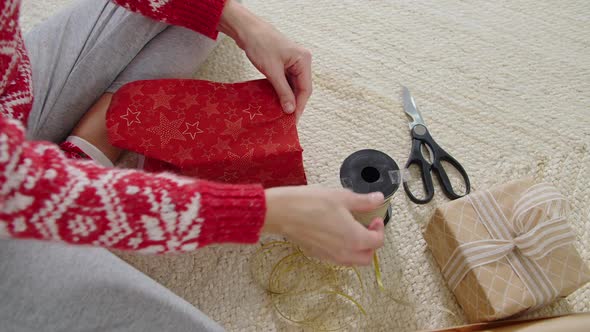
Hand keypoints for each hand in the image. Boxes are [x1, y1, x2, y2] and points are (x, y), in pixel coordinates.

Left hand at [219, 0, 311, 120]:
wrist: (246, 29)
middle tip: (286, 120)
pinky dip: (282, 91)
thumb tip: (290, 110)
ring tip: (281, 114)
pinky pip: (286, 81)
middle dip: (294, 104)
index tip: (292, 120)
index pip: (306, 89)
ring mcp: (293, 62)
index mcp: (304, 60)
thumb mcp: (272, 71)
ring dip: (287, 99)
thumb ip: (283, 91)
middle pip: (301, 88)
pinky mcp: (284, 64)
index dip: (299, 106)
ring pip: (293, 86)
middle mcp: (302, 61)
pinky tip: (276, 101)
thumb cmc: (260, 45)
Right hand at [263, 186, 385, 265]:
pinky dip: (342, 250)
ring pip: (351, 261)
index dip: (379, 229)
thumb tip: (378, 199)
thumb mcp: (342, 197)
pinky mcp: (316, 254)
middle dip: (371, 244)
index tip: (374, 218)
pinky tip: (335, 233)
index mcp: (354, 238)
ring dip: (358, 249)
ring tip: (352, 230)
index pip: (377, 241)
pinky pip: (336, 259)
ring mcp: (329, 256)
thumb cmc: (310, 203)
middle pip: (367, 257)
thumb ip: (363, 201)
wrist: (282, 212)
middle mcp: (343, 252)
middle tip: (367, 227)